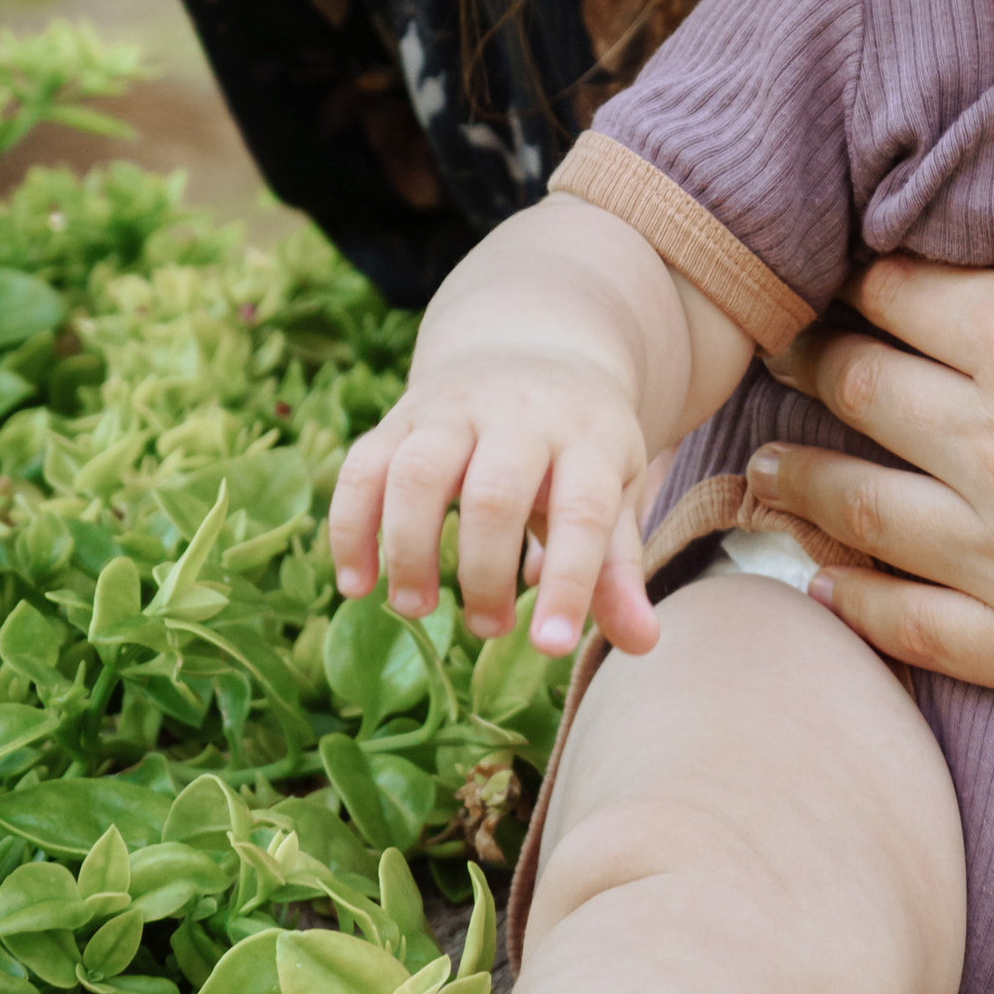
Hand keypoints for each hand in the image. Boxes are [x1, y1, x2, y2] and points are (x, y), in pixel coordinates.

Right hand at [329, 350, 655, 661]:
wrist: (534, 344)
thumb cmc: (580, 445)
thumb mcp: (615, 492)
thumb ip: (619, 568)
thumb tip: (643, 644)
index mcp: (589, 437)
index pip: (584, 512)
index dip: (570, 583)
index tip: (550, 648)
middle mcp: (521, 414)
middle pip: (494, 493)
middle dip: (483, 572)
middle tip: (487, 627)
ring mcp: (454, 408)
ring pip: (417, 472)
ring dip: (408, 550)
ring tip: (416, 607)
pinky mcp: (401, 414)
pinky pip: (363, 466)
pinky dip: (350, 527)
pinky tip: (356, 583)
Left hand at [739, 16, 993, 748]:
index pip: (892, 291)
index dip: (861, 275)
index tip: (845, 271)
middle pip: (857, 390)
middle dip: (821, 361)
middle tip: (791, 350)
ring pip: (856, 509)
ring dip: (799, 478)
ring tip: (766, 464)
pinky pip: (906, 626)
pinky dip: (848, 596)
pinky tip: (825, 575)